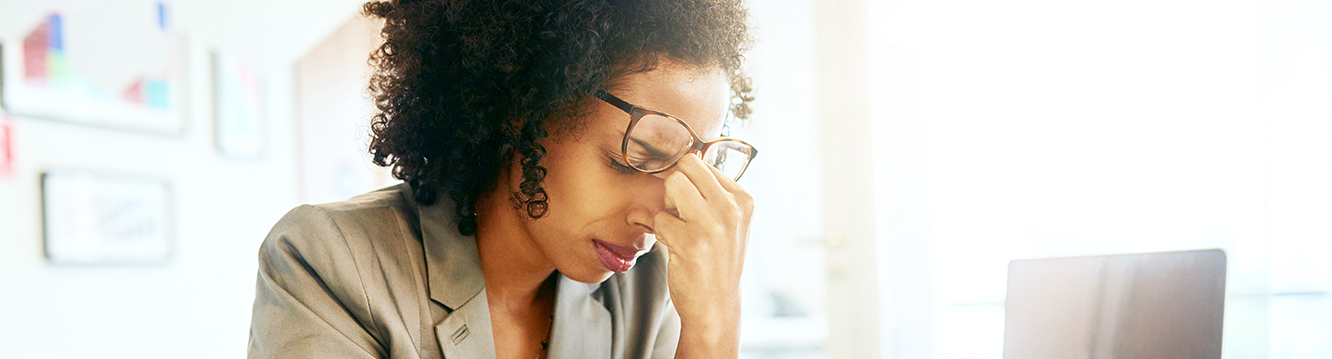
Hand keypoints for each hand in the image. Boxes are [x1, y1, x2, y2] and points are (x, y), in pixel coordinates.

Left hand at [652, 154, 753, 356]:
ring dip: (667, 208)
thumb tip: (677, 161)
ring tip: (678, 230)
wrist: (716, 307)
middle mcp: (732, 208)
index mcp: (743, 199)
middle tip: (678, 213)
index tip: (683, 200)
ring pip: (672, 185)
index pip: (702, 162)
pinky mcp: (692, 242)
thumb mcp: (727, 224)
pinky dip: (661, 233)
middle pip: (685, 167)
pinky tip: (676, 249)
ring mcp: (713, 224)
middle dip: (674, 187)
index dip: (684, 178)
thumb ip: (710, 193)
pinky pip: (660, 218)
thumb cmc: (716, 262)